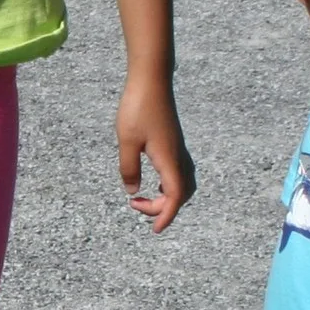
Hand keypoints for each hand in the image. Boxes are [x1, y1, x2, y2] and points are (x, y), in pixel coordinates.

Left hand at [118, 76, 195, 230]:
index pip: (175, 197)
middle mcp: (178, 157)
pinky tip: (151, 180)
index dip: (166, 215)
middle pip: (182, 194)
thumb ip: (129, 169)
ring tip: (140, 199)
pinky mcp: (173, 143)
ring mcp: (177, 149)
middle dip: (163, 208)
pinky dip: (168, 184)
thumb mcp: (127, 141)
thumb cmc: (138, 108)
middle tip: (135, 207)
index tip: (155, 229)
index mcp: (169, 159)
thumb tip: (133, 192)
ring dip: (166, 197)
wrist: (151, 80)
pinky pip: (177, 171)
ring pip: (182, 182)